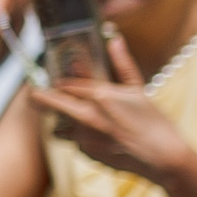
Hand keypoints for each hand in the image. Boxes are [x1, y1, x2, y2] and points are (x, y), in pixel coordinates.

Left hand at [27, 32, 195, 189]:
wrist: (162, 158)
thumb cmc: (153, 121)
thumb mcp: (138, 89)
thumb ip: (122, 64)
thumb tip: (114, 38)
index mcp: (99, 96)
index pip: (64, 85)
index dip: (56, 82)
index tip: (51, 80)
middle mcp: (86, 116)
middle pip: (46, 104)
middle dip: (38, 97)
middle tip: (34, 94)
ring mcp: (83, 137)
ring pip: (57, 127)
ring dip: (62, 122)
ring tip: (79, 119)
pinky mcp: (86, 153)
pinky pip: (74, 143)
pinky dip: (80, 138)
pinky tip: (100, 137)